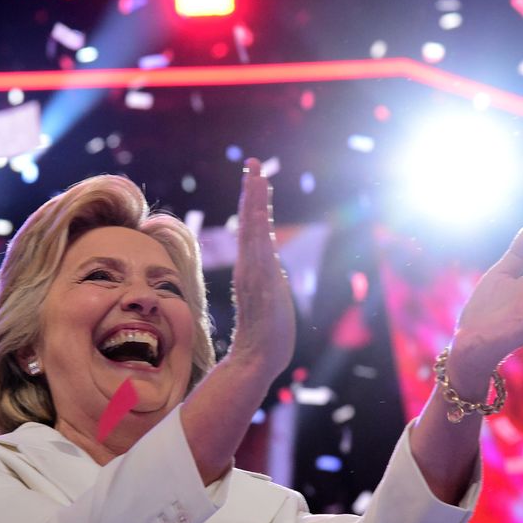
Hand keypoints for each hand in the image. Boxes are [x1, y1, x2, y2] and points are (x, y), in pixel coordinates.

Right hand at [227, 158, 295, 377]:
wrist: (258, 360)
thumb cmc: (266, 338)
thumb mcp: (271, 301)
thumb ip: (269, 284)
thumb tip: (271, 274)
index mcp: (254, 269)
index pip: (254, 228)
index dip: (255, 202)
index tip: (257, 177)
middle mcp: (251, 266)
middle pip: (251, 220)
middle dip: (253, 190)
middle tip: (254, 162)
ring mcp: (253, 272)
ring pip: (253, 229)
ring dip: (254, 200)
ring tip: (255, 174)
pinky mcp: (259, 281)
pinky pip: (256, 246)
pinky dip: (255, 225)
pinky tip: (256, 208)